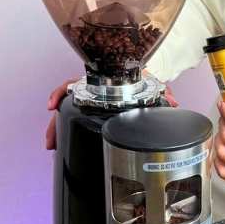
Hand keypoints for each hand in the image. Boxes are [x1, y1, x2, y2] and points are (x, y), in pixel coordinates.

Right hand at [44, 71, 177, 149]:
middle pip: (67, 103)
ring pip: (67, 113)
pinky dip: (67, 130)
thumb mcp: (151, 83)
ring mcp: (90, 101)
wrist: (145, 80)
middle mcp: (91, 91)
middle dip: (56, 122)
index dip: (61, 93)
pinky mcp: (92, 110)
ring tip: (53, 146)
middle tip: (51, 140)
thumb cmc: (142, 78)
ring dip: (58, 129)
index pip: (75, 83)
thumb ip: (163, 92)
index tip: (52, 105)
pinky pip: (75, 119)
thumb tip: (173, 103)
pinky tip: (63, 145)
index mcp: (102, 81)